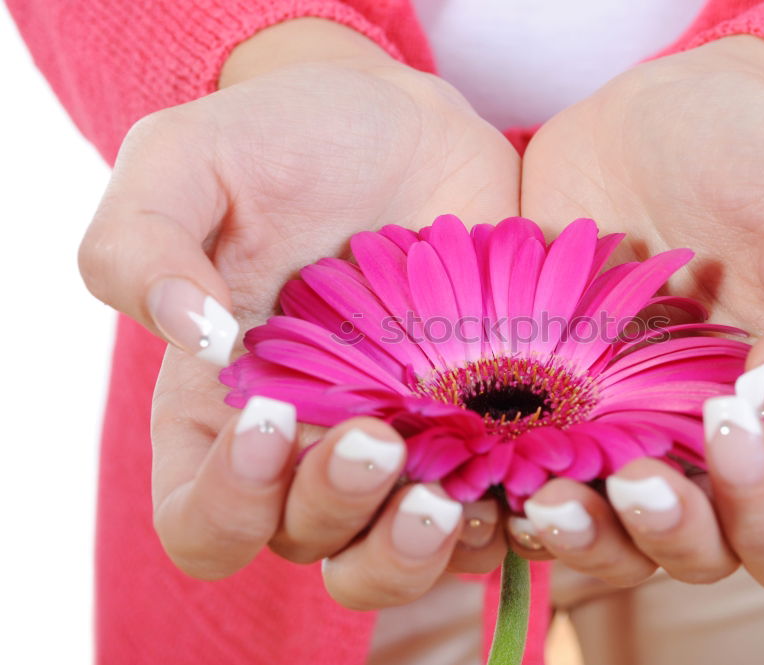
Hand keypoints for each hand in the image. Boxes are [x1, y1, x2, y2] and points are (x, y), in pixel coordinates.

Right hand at [78, 19, 516, 608]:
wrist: (402, 123)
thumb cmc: (283, 139)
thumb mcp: (186, 161)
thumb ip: (142, 242)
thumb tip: (193, 339)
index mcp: (223, 411)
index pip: (203, 522)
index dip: (227, 506)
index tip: (268, 418)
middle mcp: (312, 448)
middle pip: (311, 546)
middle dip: (340, 512)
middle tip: (378, 438)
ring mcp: (403, 443)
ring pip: (400, 557)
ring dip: (422, 549)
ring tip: (454, 495)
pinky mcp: (481, 427)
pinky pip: (492, 512)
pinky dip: (508, 515)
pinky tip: (528, 475)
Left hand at [515, 36, 763, 595]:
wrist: (659, 118)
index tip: (727, 417)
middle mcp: (708, 459)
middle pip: (693, 560)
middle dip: (657, 535)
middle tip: (625, 475)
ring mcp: (623, 438)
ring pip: (602, 542)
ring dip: (574, 536)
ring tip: (541, 490)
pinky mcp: (545, 408)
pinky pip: (524, 485)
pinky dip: (504, 493)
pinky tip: (479, 460)